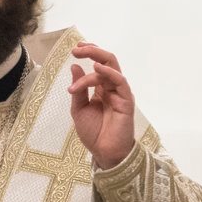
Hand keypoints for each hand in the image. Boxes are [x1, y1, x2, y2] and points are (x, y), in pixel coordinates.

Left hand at [68, 43, 135, 168]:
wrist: (104, 152)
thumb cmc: (93, 133)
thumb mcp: (79, 109)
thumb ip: (78, 89)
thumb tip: (75, 66)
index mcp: (102, 88)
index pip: (99, 64)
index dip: (89, 54)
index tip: (75, 48)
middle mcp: (112, 88)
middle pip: (107, 61)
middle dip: (92, 51)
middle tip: (76, 49)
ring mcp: (120, 93)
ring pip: (112, 68)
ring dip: (95, 59)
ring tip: (80, 57)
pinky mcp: (126, 101)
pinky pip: (120, 82)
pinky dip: (109, 72)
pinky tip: (97, 68)